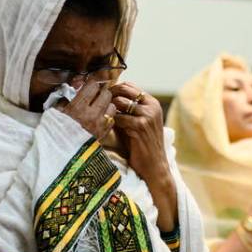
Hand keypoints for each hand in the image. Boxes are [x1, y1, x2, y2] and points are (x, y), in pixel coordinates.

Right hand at [60, 81, 115, 139]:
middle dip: (101, 93)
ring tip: (99, 107)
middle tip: (95, 95)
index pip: (92, 86)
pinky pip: (112, 120)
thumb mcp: (55, 113)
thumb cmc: (56, 132)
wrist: (62, 153)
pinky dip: (108, 117)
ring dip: (107, 105)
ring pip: (112, 106)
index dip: (90, 84)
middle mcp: (92, 114)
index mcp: (78, 107)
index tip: (88, 86)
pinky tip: (101, 118)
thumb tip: (71, 90)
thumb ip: (63, 100)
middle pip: (106, 94)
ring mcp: (100, 125)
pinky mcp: (104, 134)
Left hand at [110, 81, 177, 230]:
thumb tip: (105, 98)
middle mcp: (151, 106)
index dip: (113, 88)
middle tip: (97, 103)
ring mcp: (147, 115)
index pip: (129, 86)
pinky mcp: (140, 126)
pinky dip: (109, 121)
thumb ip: (126, 110)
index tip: (101, 95)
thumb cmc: (141, 145)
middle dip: (108, 94)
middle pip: (124, 89)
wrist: (154, 166)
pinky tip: (104, 127)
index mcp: (152, 103)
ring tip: (99, 116)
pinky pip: (118, 117)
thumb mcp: (137, 123)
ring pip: (119, 102)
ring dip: (108, 108)